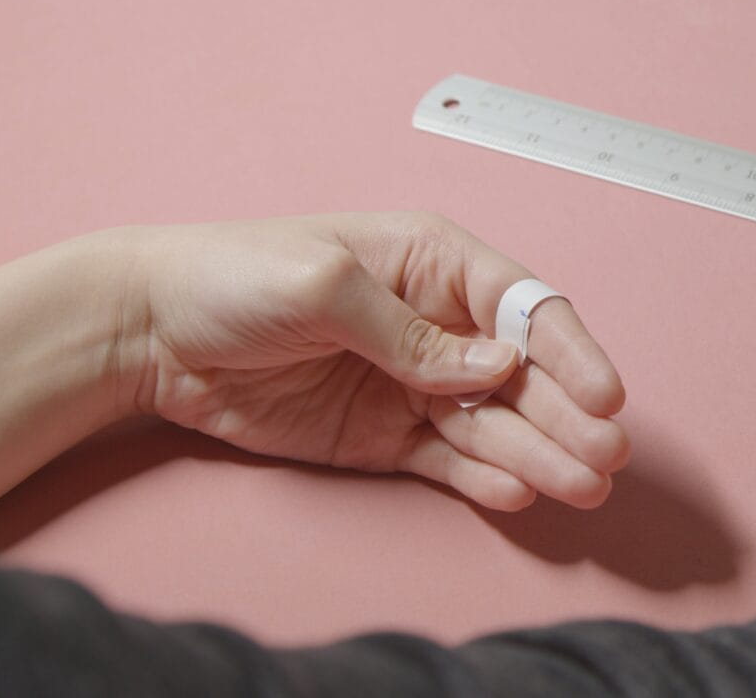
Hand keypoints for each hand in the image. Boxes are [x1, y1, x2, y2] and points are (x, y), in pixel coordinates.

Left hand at [115, 213, 627, 510]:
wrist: (148, 333)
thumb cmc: (233, 275)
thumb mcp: (323, 284)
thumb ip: (411, 332)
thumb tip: (497, 365)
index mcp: (433, 264)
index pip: (522, 308)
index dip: (570, 350)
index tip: (607, 394)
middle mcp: (438, 325)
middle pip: (522, 373)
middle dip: (568, 414)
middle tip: (607, 455)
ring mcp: (413, 385)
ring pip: (494, 424)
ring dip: (539, 454)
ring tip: (580, 488)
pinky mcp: (385, 436)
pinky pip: (447, 460)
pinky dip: (481, 477)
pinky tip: (518, 492)